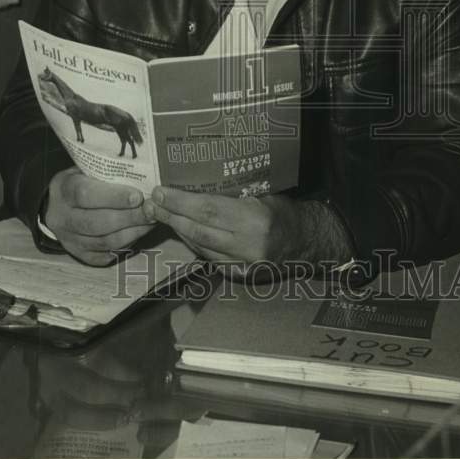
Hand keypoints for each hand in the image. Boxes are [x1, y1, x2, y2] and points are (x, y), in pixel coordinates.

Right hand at [45, 167, 154, 265]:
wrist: (57, 206)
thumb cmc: (81, 181)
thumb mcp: (86, 169)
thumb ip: (107, 173)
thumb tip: (142, 174)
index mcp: (63, 190)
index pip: (86, 195)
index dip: (114, 197)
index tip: (138, 196)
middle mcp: (62, 218)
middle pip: (97, 223)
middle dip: (129, 218)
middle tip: (151, 211)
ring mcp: (70, 240)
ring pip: (104, 242)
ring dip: (132, 232)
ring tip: (151, 221)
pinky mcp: (80, 255)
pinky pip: (106, 255)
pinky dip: (126, 245)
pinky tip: (139, 232)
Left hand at [143, 188, 353, 276]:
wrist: (307, 242)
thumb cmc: (284, 209)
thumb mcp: (263, 193)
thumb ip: (232, 194)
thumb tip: (194, 182)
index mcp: (255, 220)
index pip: (208, 210)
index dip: (180, 201)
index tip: (160, 191)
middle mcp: (248, 246)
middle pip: (198, 230)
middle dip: (171, 215)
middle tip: (152, 202)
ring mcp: (243, 265)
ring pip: (200, 246)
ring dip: (177, 229)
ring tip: (160, 213)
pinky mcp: (239, 276)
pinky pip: (209, 257)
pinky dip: (193, 243)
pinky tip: (182, 230)